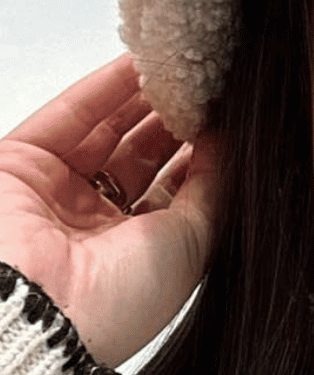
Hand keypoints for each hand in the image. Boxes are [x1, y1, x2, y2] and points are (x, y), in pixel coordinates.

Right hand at [0, 54, 217, 365]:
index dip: (204, 154)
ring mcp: (58, 193)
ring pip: (108, 132)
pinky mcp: (21, 164)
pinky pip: (70, 116)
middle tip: (209, 85)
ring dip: (145, 98)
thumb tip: (231, 143)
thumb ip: (214, 188)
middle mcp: (98, 226)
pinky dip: (104, 88)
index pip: (178, 191)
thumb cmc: (119, 299)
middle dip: (177, 121)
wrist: (39, 311)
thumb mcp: (191, 244)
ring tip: (182, 66)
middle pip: (143, 157)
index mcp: (140, 257)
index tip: (232, 119)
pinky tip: (139, 63)